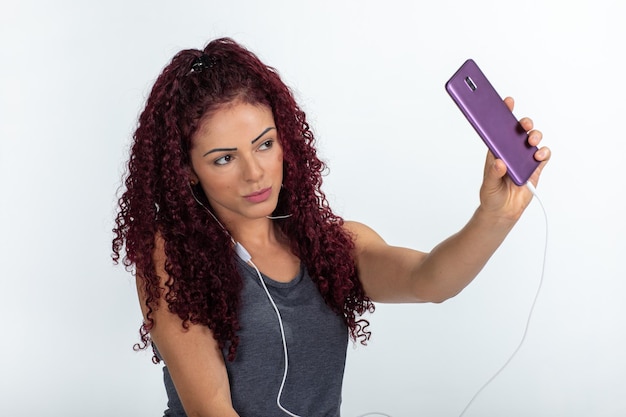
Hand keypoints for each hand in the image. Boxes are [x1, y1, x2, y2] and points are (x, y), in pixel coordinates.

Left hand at [479, 97, 550, 220]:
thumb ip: (493, 173)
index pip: (499, 129)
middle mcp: (511, 151)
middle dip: (524, 123)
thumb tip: (500, 162)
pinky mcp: (535, 169)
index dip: (504, 113)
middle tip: (524, 125)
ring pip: (533, 140)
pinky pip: (543, 156)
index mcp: (496, 150)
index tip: (507, 102)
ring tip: (531, 142)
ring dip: (534, 136)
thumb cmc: (491, 195)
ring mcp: (524, 159)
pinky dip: (543, 153)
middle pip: (520, 131)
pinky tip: (538, 156)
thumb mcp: (488, 185)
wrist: (503, 212)